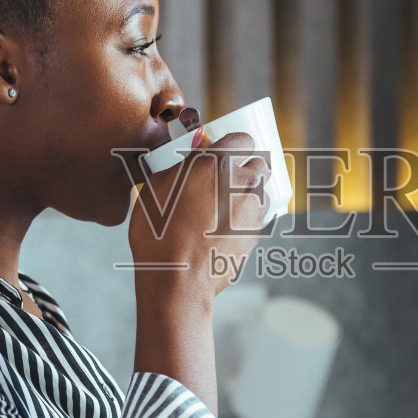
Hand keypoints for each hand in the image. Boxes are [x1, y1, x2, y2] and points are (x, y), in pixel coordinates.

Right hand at [128, 130, 270, 299]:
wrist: (177, 278)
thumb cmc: (159, 233)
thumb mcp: (157, 188)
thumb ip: (182, 163)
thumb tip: (197, 150)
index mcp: (216, 162)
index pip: (242, 139)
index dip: (235, 145)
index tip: (227, 151)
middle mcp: (242, 182)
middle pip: (259, 163)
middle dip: (246, 167)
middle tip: (226, 179)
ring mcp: (253, 209)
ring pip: (261, 191)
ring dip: (248, 193)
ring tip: (225, 207)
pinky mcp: (256, 233)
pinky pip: (258, 216)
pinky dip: (247, 217)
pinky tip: (226, 227)